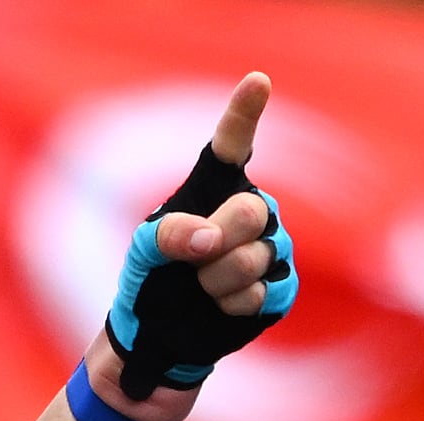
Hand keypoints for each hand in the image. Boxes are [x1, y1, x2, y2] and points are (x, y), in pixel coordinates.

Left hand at [90, 77, 293, 412]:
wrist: (158, 336)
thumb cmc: (151, 280)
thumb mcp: (144, 251)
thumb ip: (171, 232)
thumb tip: (210, 241)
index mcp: (215, 190)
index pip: (233, 144)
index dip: (245, 113)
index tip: (257, 81)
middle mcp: (250, 211)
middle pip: (250, 211)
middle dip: (218, 239)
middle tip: (195, 260)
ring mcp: (271, 249)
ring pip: (255, 258)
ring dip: (216, 280)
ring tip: (201, 287)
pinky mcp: (280, 289)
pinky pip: (260, 292)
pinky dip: (230, 305)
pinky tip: (218, 307)